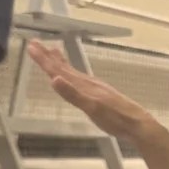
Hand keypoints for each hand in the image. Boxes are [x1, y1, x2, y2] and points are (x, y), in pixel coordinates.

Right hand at [27, 42, 154, 140]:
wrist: (137, 125)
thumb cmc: (115, 120)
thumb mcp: (92, 109)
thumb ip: (73, 95)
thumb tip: (54, 79)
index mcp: (84, 86)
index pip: (59, 70)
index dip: (44, 60)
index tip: (31, 46)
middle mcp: (88, 83)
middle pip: (65, 67)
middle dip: (48, 56)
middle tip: (35, 43)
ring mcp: (95, 88)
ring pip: (73, 71)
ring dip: (60, 61)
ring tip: (52, 51)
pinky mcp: (100, 95)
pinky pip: (80, 79)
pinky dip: (72, 73)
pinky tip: (74, 76)